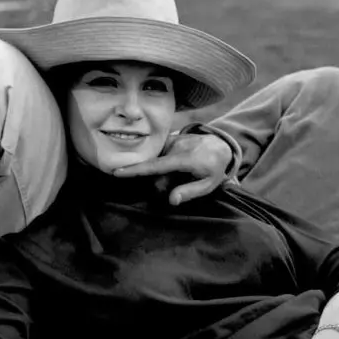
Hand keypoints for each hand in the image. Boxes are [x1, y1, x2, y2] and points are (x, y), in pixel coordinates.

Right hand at [112, 132, 231, 204]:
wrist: (220, 145)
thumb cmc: (214, 168)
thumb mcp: (209, 185)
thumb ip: (190, 192)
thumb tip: (171, 200)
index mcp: (186, 159)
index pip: (157, 166)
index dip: (136, 169)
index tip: (118, 171)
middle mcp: (178, 146)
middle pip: (156, 168)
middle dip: (161, 181)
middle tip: (178, 183)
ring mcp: (173, 140)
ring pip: (158, 161)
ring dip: (163, 172)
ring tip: (180, 173)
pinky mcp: (171, 137)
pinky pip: (160, 154)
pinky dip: (163, 163)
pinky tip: (175, 166)